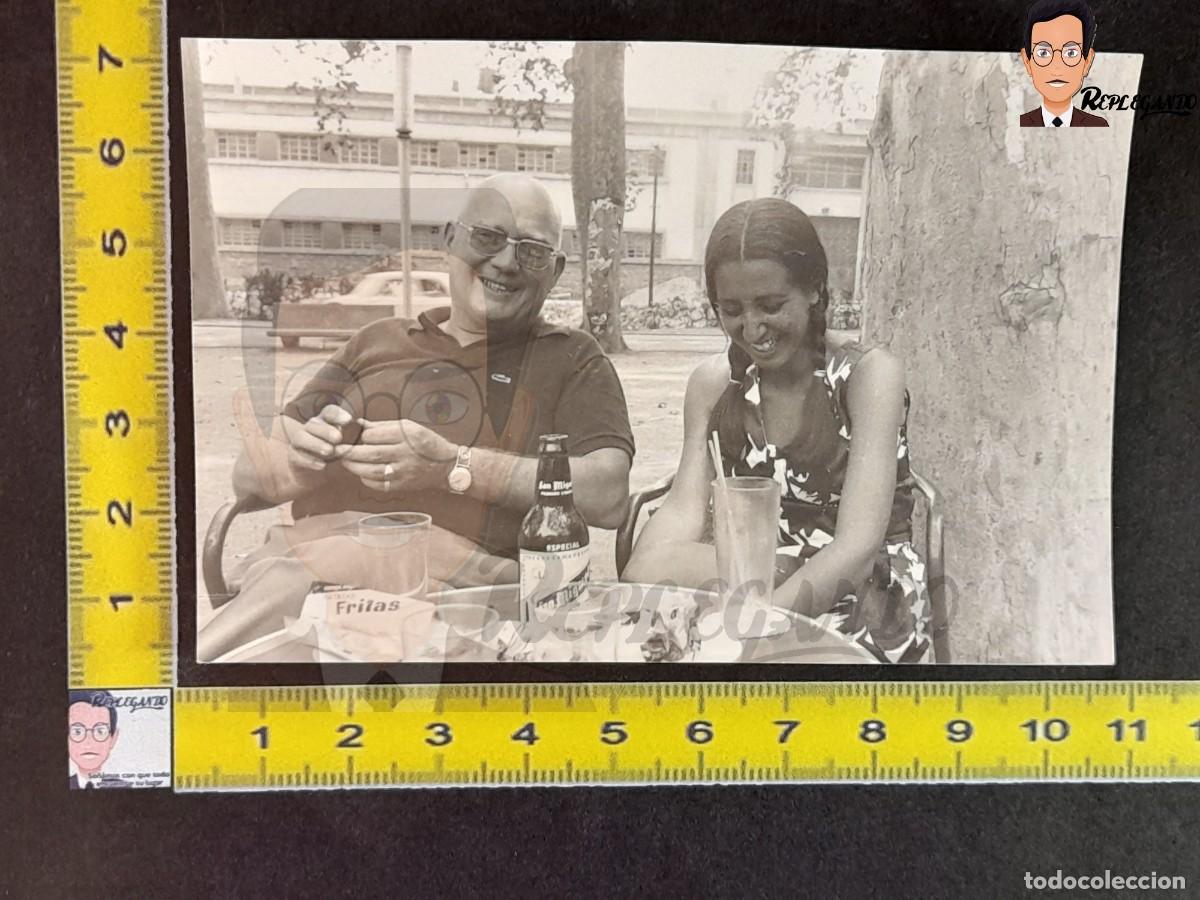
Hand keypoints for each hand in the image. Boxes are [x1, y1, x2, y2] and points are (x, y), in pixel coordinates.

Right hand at [283, 404, 352, 473]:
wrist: (316, 476)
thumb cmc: (336, 456)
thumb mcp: (347, 445)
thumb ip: (353, 437)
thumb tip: (365, 430)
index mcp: (325, 422)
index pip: (328, 412)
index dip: (337, 414)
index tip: (349, 420)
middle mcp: (310, 429)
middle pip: (313, 424)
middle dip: (326, 430)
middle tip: (338, 438)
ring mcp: (299, 442)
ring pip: (301, 437)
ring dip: (315, 443)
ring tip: (329, 451)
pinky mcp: (293, 457)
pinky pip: (296, 456)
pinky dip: (308, 461)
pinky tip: (321, 465)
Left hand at [337, 418, 455, 493]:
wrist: (447, 466)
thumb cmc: (426, 442)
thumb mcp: (409, 426)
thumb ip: (383, 426)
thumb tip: (359, 424)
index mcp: (405, 435)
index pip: (373, 436)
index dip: (360, 437)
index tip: (352, 437)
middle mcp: (404, 453)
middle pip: (370, 454)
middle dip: (350, 453)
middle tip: (338, 451)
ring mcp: (404, 471)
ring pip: (372, 471)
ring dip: (354, 467)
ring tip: (345, 462)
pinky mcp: (403, 485)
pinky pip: (380, 484)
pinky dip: (367, 480)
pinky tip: (362, 474)